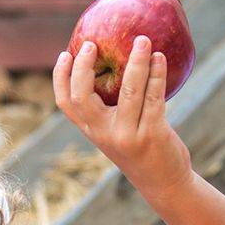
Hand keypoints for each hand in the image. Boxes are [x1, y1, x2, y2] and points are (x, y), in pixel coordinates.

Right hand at [53, 36, 192, 200]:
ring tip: (143, 40)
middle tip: (93, 43)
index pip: (65, 103)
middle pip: (83, 96)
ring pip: (129, 89)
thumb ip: (110, 109)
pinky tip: (160, 57)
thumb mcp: (117, 132)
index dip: (61, 77)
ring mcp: (128, 135)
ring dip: (137, 60)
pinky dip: (157, 74)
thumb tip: (116, 63)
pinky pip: (154, 97)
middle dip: (84, 66)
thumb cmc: (140, 150)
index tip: (66, 53)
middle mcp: (104, 134)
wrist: (163, 184)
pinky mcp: (152, 134)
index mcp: (92, 131)